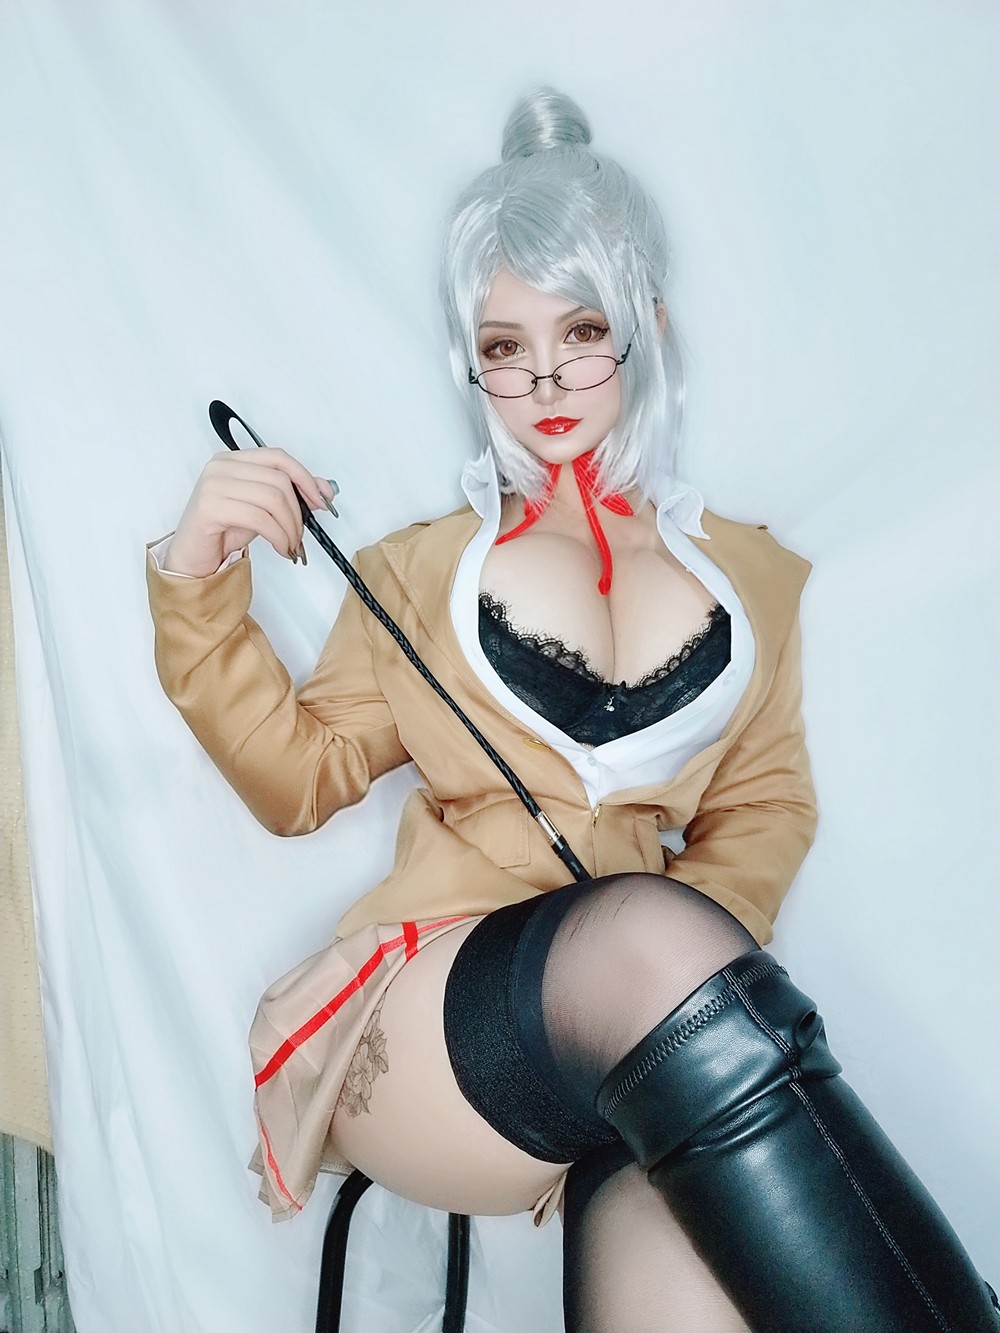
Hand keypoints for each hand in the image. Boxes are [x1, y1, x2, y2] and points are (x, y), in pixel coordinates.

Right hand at [162, 448, 336, 576]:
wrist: (194, 557)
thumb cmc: (224, 531)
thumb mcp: (264, 509)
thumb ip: (290, 495)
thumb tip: (326, 489)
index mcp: (233, 460)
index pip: (278, 458)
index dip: (305, 478)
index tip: (322, 500)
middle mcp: (221, 466)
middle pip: (279, 480)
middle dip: (298, 512)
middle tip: (300, 535)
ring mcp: (213, 484)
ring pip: (272, 499)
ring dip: (290, 527)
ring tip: (290, 544)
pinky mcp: (210, 507)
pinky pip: (259, 518)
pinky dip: (278, 536)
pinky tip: (281, 547)